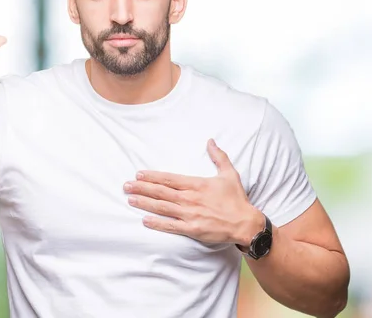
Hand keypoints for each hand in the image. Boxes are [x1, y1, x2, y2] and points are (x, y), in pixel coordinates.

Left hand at [123, 139, 264, 245]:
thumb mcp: (229, 174)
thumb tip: (211, 141)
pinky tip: (144, 220)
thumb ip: (218, 156)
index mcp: (196, 184)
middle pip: (161, 192)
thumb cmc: (237, 199)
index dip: (152, 177)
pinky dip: (156, 223)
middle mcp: (190, 198)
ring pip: (162, 207)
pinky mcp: (192, 229)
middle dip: (141, 188)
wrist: (245, 223)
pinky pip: (170, 226)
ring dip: (144, 203)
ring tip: (130, 199)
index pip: (169, 179)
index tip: (138, 174)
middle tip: (125, 185)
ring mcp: (190, 214)